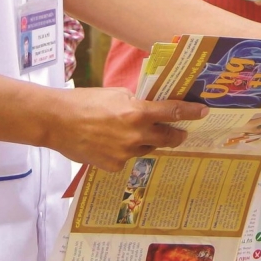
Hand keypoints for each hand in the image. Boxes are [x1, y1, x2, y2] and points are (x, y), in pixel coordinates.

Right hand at [47, 88, 207, 171]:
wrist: (56, 122)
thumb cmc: (85, 102)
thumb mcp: (116, 94)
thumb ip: (136, 102)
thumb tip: (149, 105)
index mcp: (137, 113)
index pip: (172, 112)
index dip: (190, 112)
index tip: (203, 112)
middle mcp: (135, 135)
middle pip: (167, 138)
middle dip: (176, 135)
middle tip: (182, 133)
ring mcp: (124, 154)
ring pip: (146, 149)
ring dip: (146, 142)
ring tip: (132, 134)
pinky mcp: (112, 166)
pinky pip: (126, 159)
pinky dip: (124, 151)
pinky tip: (110, 143)